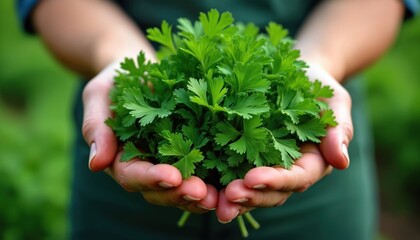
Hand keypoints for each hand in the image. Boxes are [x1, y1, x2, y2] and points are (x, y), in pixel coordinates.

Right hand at [82, 62, 217, 212]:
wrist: (141, 69)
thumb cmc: (117, 80)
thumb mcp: (99, 95)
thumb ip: (96, 127)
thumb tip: (96, 165)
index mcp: (121, 158)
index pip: (132, 175)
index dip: (151, 178)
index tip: (171, 176)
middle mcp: (146, 167)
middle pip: (160, 190)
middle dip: (180, 193)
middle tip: (201, 193)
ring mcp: (170, 162)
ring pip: (182, 188)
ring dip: (199, 195)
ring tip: (218, 196)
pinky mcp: (191, 153)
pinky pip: (203, 172)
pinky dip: (216, 181)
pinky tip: (230, 183)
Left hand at [216, 64, 352, 221]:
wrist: (294, 76)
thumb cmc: (317, 86)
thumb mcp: (334, 102)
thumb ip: (339, 130)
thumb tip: (341, 161)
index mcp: (310, 163)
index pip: (296, 178)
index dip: (276, 181)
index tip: (253, 178)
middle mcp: (285, 171)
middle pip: (270, 193)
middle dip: (250, 196)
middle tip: (228, 196)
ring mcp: (263, 165)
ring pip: (248, 189)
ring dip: (231, 197)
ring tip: (212, 199)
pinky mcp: (242, 155)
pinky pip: (229, 171)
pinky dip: (216, 180)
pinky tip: (198, 182)